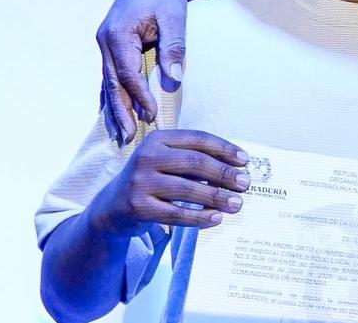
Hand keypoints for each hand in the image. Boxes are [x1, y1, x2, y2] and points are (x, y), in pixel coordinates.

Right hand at [85, 129, 249, 237]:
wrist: (111, 207)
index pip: (197, 139)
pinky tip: (216, 218)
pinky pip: (176, 214)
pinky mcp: (138, 207)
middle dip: (224, 174)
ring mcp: (140, 182)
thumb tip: (236, 169)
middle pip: (195, 163)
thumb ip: (193, 161)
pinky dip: (199, 217)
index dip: (224, 149)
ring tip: (237, 204)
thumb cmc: (150, 181)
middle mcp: (146, 157)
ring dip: (217, 197)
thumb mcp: (165, 162)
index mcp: (157, 140)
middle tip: (245, 184)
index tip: (245, 160)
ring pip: (188, 189)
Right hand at [97, 0, 189, 143]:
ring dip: (114, 108)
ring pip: (108, 83)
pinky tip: (116, 115)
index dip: (139, 96)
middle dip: (120, 111)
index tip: (152, 114)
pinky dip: (114, 96)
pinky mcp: (111, 47)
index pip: (128, 73)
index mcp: (117, 33)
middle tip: (128, 137)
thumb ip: (174, 46)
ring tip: (120, 135)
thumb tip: (174, 77)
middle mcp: (105, 40)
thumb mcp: (174, 16)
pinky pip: (111, 77)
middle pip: (112, 83)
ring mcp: (105, 44)